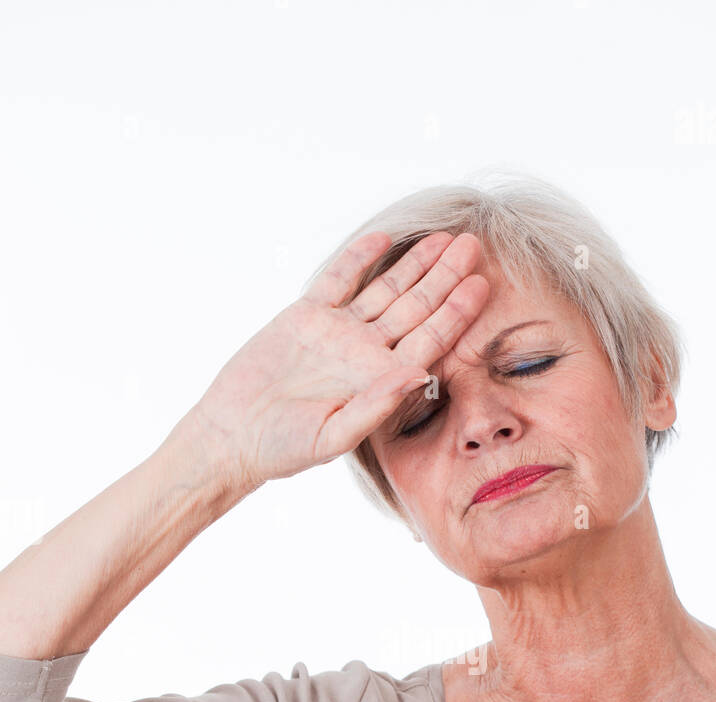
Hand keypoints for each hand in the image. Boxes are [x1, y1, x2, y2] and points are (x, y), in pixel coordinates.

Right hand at [191, 231, 489, 491]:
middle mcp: (367, 353)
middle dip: (445, 278)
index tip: (482, 286)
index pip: (430, 341)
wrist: (233, 434)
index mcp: (382, 381)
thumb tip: (420, 375)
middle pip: (416, 307)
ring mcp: (339, 332)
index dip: (456, 313)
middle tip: (473, 246)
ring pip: (385, 289)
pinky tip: (384, 239)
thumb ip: (378, 405)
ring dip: (414, 264)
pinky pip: (339, 280)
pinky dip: (359, 258)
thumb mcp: (334, 435)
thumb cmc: (284, 448)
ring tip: (443, 238)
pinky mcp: (307, 316)